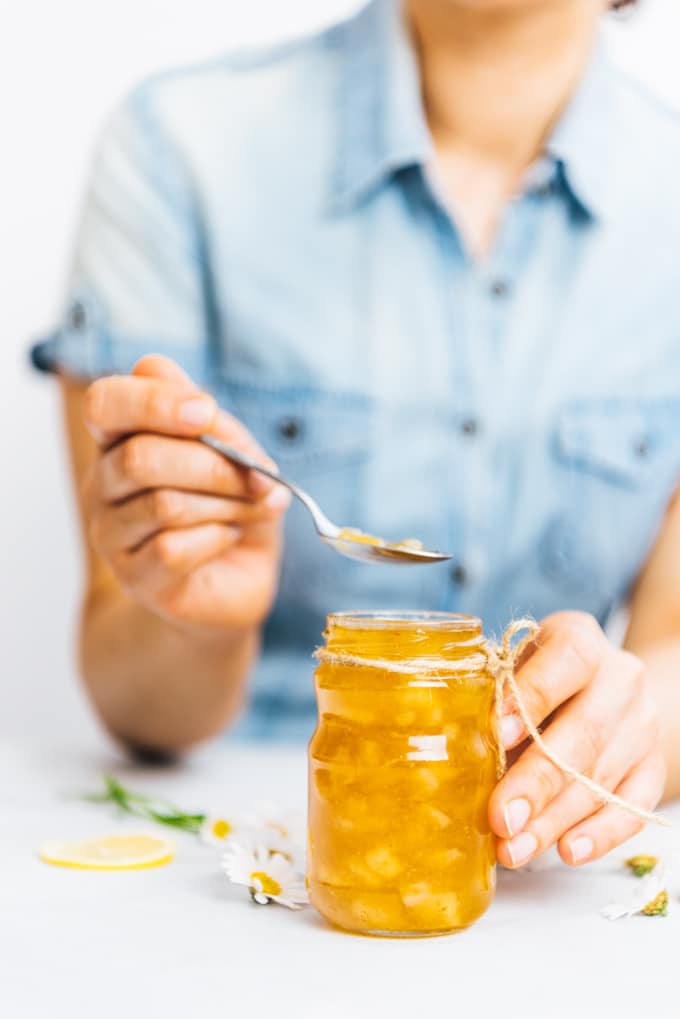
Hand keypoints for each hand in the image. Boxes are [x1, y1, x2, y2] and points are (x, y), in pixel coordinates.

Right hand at [82, 355, 288, 630]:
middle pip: (140, 458)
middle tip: (261, 478)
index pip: (105, 403)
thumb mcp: (234, 453)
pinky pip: (172, 549)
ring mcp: (111, 535)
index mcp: (119, 438)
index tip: (207, 411)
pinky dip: (217, 538)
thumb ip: (214, 425)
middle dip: (214, 466)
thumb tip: (199, 404)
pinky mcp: (135, 578)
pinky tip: (229, 536)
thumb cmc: (231, 505)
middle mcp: (102, 483)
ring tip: (255, 507)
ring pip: (163, 505)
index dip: (154, 402)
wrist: (238, 579)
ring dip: (227, 503)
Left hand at [489, 611, 664, 866]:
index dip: (533, 695)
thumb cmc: (537, 682)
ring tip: (514, 849)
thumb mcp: (513, 671)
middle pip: (584, 731)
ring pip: (602, 776)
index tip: (500, 733)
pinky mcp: (654, 766)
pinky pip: (632, 807)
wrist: (604, 692)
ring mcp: (643, 723)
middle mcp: (620, 677)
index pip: (567, 659)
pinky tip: (566, 850)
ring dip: (555, 819)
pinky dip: (599, 834)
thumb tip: (455, 750)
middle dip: (538, 781)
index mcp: (579, 638)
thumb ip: (494, 700)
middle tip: (501, 818)